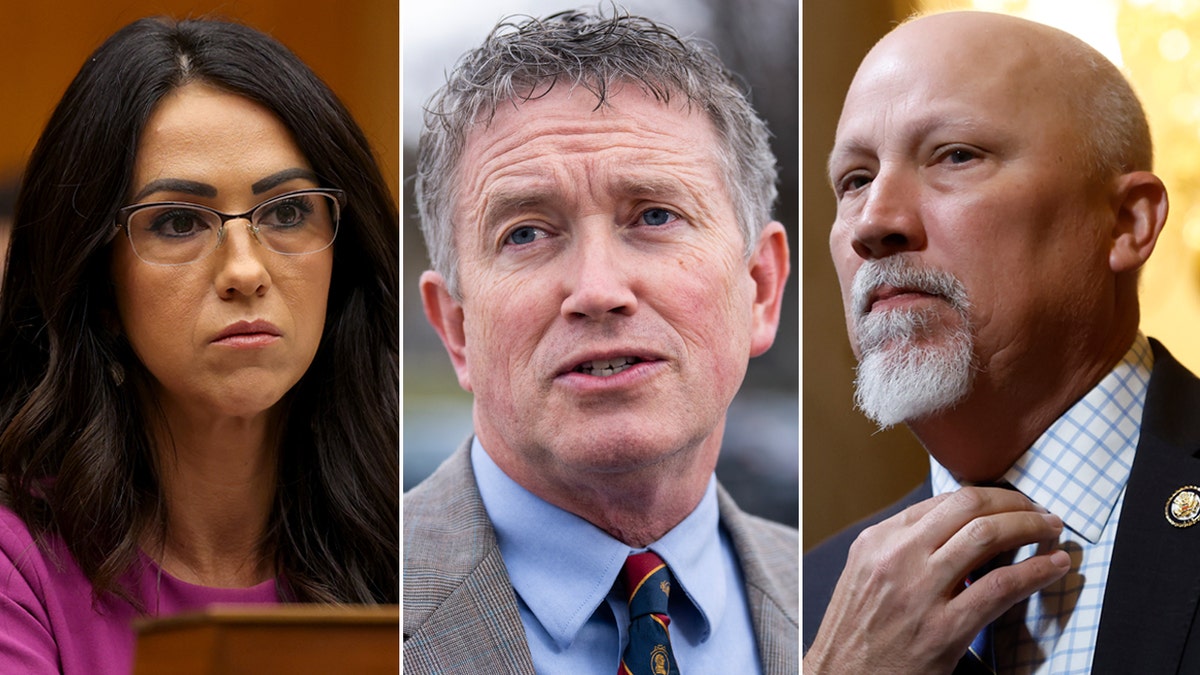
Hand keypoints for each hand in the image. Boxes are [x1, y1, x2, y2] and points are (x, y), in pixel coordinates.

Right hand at [803, 487, 1070, 673]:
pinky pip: (1000, 587)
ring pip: (987, 537)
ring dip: (1031, 527)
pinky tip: (1053, 566)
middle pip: (969, 508)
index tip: (1010, 503)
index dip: (988, 497)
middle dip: (1014, 503)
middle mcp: (898, 557)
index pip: (944, 501)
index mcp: (878, 540)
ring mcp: (920, 592)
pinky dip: (1035, 571)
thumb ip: (903, 547)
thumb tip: (955, 529)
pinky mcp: (943, 629)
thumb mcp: (867, 574)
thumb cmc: (858, 631)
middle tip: (1038, 511)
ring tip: (1051, 530)